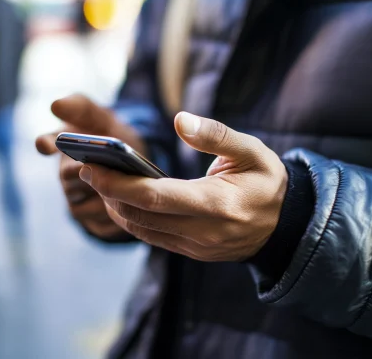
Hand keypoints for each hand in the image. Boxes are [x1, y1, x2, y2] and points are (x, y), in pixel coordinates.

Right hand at [36, 94, 145, 240]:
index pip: (47, 141)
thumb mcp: (103, 118)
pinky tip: (126, 206)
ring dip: (100, 194)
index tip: (45, 144)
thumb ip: (82, 109)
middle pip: (66, 176)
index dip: (46, 143)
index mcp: (63, 144)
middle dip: (86, 171)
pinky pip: (93, 220)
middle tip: (105, 168)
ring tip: (123, 187)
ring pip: (79, 200)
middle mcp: (64, 172)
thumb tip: (55, 105)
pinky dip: (109, 214)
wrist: (133, 164)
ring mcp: (73, 196)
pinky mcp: (86, 217)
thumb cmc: (113, 137)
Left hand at [79, 112, 287, 261]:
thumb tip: (179, 121)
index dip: (119, 184)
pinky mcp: (192, 252)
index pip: (156, 197)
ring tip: (99, 181)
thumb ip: (216, 135)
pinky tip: (121, 201)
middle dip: (108, 193)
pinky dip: (131, 219)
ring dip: (115, 207)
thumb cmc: (267, 182)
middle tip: (87, 167)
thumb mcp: (252, 151)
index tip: (91, 166)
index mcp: (216, 203)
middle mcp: (203, 231)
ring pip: (143, 230)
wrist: (284, 225)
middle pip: (142, 216)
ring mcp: (196, 246)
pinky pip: (153, 238)